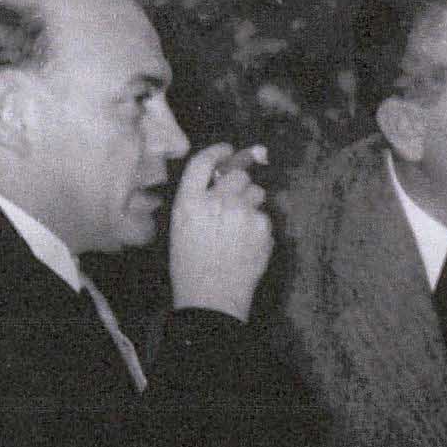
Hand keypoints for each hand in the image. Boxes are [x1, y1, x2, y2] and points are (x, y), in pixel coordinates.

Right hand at [169, 143, 272, 320]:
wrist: (211, 297)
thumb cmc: (191, 265)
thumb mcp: (182, 227)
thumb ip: (199, 200)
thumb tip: (224, 180)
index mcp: (187, 201)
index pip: (202, 163)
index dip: (218, 152)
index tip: (228, 150)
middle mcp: (215, 201)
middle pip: (237, 175)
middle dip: (240, 185)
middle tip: (236, 204)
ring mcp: (241, 212)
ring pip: (257, 192)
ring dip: (252, 203)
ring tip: (239, 229)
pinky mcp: (262, 225)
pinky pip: (265, 215)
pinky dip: (260, 226)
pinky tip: (247, 244)